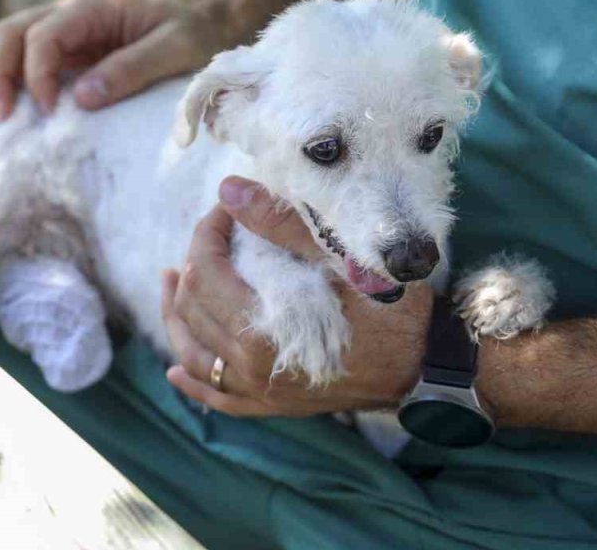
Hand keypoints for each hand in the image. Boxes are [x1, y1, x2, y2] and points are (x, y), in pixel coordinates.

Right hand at [0, 0, 223, 116]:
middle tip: (2, 118)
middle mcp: (74, 14)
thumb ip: (132, 68)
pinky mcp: (71, 57)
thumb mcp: (177, 49)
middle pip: (12, 33)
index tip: (51, 112)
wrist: (210, 32)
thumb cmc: (198, 37)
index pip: (44, 34)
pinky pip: (29, 67)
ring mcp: (68, 35)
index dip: (38, 73)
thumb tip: (82, 98)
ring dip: (0, 80)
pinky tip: (17, 117)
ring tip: (3, 120)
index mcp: (96, 5)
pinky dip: (17, 89)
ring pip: (12, 46)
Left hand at [162, 177, 430, 416]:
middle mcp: (251, 367)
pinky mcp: (273, 406)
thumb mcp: (342, 259)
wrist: (426, 365)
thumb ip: (282, 225)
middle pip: (193, 308)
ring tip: (170, 283)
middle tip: (211, 234)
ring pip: (194, 352)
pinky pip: (218, 397)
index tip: (224, 209)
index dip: (208, 232)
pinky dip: (194, 381)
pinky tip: (178, 370)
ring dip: (176, 314)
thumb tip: (229, 190)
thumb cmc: (391, 309)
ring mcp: (260, 391)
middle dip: (193, 262)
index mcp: (262, 329)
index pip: (206, 271)